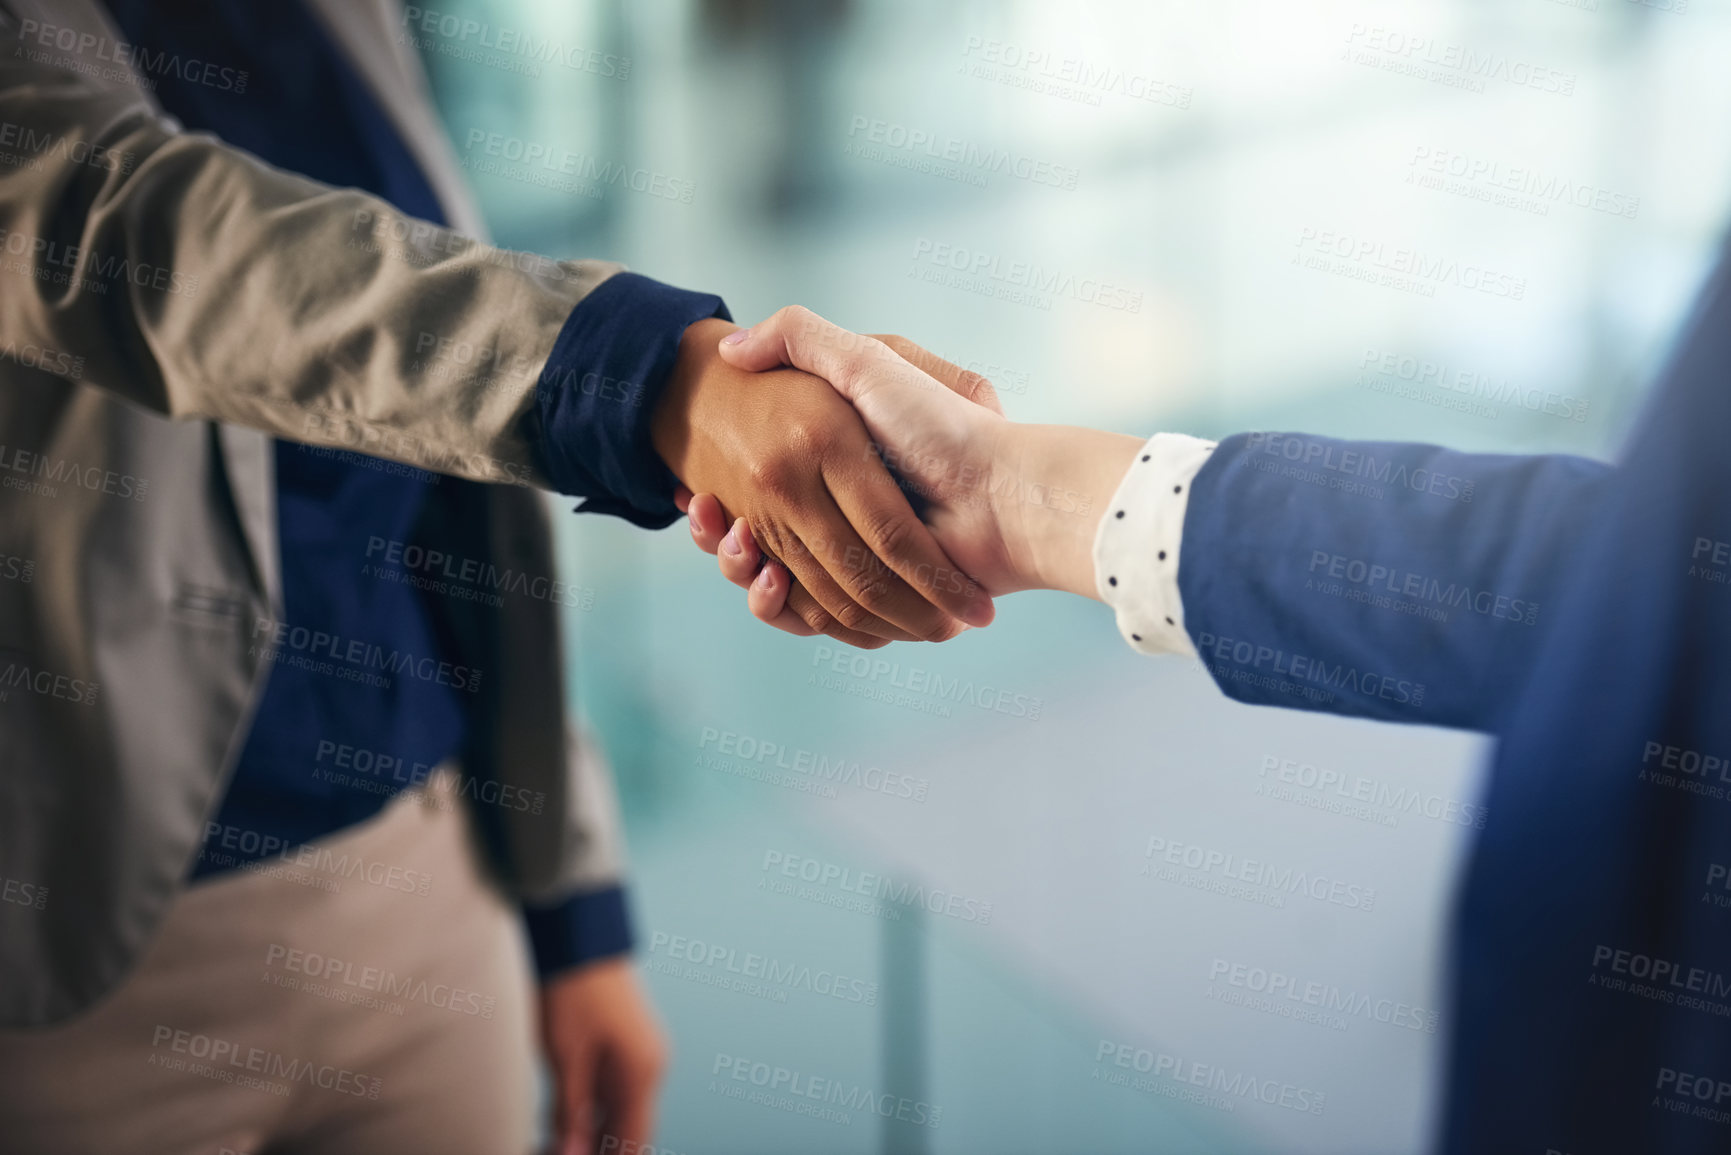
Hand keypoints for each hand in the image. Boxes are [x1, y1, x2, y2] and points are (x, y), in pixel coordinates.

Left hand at [539, 957, 666, 1154]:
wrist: (580, 939)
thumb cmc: (573, 993)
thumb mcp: (564, 1058)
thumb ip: (569, 1112)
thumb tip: (571, 1153)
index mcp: (642, 1074)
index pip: (634, 1141)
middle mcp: (650, 1066)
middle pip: (630, 1129)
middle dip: (601, 1148)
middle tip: (563, 1152)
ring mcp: (641, 1053)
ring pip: (621, 1110)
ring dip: (596, 1131)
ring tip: (559, 1142)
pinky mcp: (626, 1043)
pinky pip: (615, 1089)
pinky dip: (595, 1109)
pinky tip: (567, 1119)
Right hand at [689, 307, 1143, 619]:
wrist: (1005, 496)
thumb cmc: (941, 426)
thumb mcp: (868, 361)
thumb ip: (804, 338)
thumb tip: (734, 348)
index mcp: (835, 467)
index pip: (758, 489)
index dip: (721, 495)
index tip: (697, 494)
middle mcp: (843, 517)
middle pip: (759, 540)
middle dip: (724, 538)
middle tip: (707, 517)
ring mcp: (857, 562)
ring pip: (775, 579)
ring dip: (741, 568)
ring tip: (734, 541)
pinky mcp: (875, 602)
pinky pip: (809, 614)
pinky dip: (779, 607)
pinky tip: (766, 582)